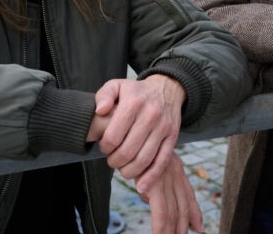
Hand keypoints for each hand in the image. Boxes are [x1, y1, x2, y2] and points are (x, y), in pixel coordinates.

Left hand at [94, 75, 185, 192]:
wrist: (167, 88)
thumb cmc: (136, 91)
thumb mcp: (117, 85)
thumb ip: (103, 95)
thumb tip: (100, 111)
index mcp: (133, 103)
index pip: (113, 136)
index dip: (104, 147)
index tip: (104, 147)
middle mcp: (150, 115)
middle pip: (127, 151)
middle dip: (114, 161)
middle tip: (111, 160)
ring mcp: (163, 127)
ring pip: (144, 160)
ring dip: (129, 171)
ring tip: (123, 168)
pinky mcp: (173, 137)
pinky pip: (162, 162)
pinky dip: (151, 177)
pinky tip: (141, 186)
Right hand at [136, 152, 203, 233]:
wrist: (122, 128)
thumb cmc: (131, 145)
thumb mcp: (146, 162)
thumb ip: (152, 178)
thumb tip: (146, 197)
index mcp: (175, 167)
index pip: (188, 194)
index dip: (195, 213)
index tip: (199, 228)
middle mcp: (174, 172)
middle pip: (183, 207)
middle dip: (183, 227)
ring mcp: (166, 177)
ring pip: (173, 213)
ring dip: (171, 231)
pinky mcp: (154, 183)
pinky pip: (161, 211)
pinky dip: (160, 227)